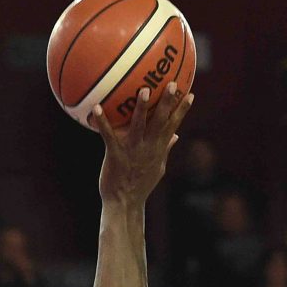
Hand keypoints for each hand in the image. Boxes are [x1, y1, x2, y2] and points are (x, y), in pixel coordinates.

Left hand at [93, 83, 193, 206]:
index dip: (182, 110)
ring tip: (144, 90)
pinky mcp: (115, 155)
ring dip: (142, 108)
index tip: (190, 93)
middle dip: (168, 102)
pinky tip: (96, 108)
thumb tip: (176, 135)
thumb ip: (165, 150)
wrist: (125, 203)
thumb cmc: (140, 185)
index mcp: (158, 149)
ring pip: (139, 125)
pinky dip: (102, 122)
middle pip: (161, 121)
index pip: (174, 125)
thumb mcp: (157, 168)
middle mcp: (148, 147)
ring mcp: (132, 150)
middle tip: (172, 83)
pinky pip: (108, 135)